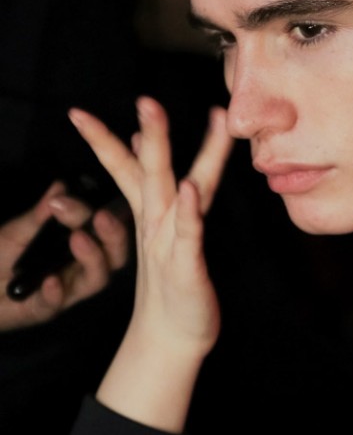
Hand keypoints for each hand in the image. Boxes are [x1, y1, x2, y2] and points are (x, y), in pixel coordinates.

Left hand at [0, 183, 128, 331]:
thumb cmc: (1, 257)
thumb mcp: (18, 230)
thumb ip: (39, 214)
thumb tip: (60, 186)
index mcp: (81, 244)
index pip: (104, 229)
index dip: (102, 212)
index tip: (72, 200)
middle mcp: (80, 267)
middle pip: (114, 256)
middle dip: (114, 236)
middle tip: (101, 217)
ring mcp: (66, 290)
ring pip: (96, 279)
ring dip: (93, 258)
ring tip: (78, 238)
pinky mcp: (45, 310)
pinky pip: (56, 303)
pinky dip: (56, 292)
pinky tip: (50, 281)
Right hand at [69, 97, 232, 430]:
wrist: (174, 336)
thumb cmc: (175, 281)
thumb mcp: (170, 230)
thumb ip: (157, 188)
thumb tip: (139, 144)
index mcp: (155, 213)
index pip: (127, 168)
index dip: (105, 140)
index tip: (78, 112)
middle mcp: (160, 223)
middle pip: (150, 171)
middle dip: (149, 134)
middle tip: (145, 98)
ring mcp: (172, 242)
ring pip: (169, 192)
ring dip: (162, 158)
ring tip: (156, 125)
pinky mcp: (187, 265)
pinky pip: (189, 234)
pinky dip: (190, 212)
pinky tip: (192, 190)